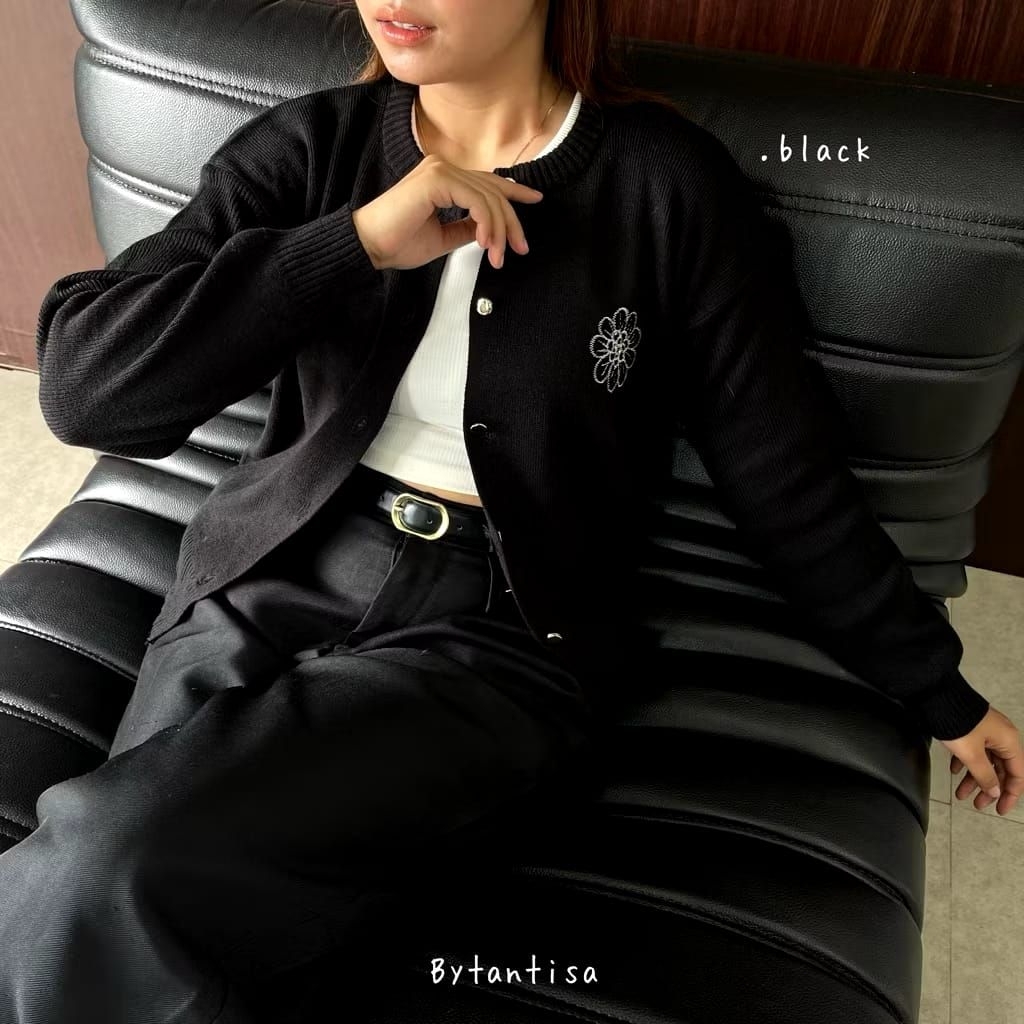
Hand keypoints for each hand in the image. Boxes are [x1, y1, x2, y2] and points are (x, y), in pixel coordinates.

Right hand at [350, 153, 544, 271]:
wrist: (369, 247)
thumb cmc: (398, 244)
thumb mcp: (443, 238)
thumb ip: (466, 229)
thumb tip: (488, 230)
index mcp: (444, 178)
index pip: (487, 181)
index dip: (514, 191)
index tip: (536, 200)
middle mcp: (443, 168)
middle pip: (493, 190)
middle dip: (512, 222)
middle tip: (520, 249)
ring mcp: (439, 170)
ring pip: (488, 197)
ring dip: (499, 230)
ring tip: (498, 256)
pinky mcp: (435, 180)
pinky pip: (475, 200)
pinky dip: (486, 223)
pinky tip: (486, 244)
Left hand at [940, 706, 1023, 814]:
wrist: (936, 695)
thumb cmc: (957, 723)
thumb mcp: (971, 754)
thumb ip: (985, 775)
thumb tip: (994, 792)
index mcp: (1009, 741)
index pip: (1017, 775)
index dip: (1009, 795)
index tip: (999, 810)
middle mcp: (1001, 736)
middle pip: (1000, 769)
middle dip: (988, 788)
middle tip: (976, 804)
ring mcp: (986, 731)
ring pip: (985, 761)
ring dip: (973, 778)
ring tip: (959, 794)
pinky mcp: (972, 728)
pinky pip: (973, 750)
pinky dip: (965, 763)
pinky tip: (954, 771)